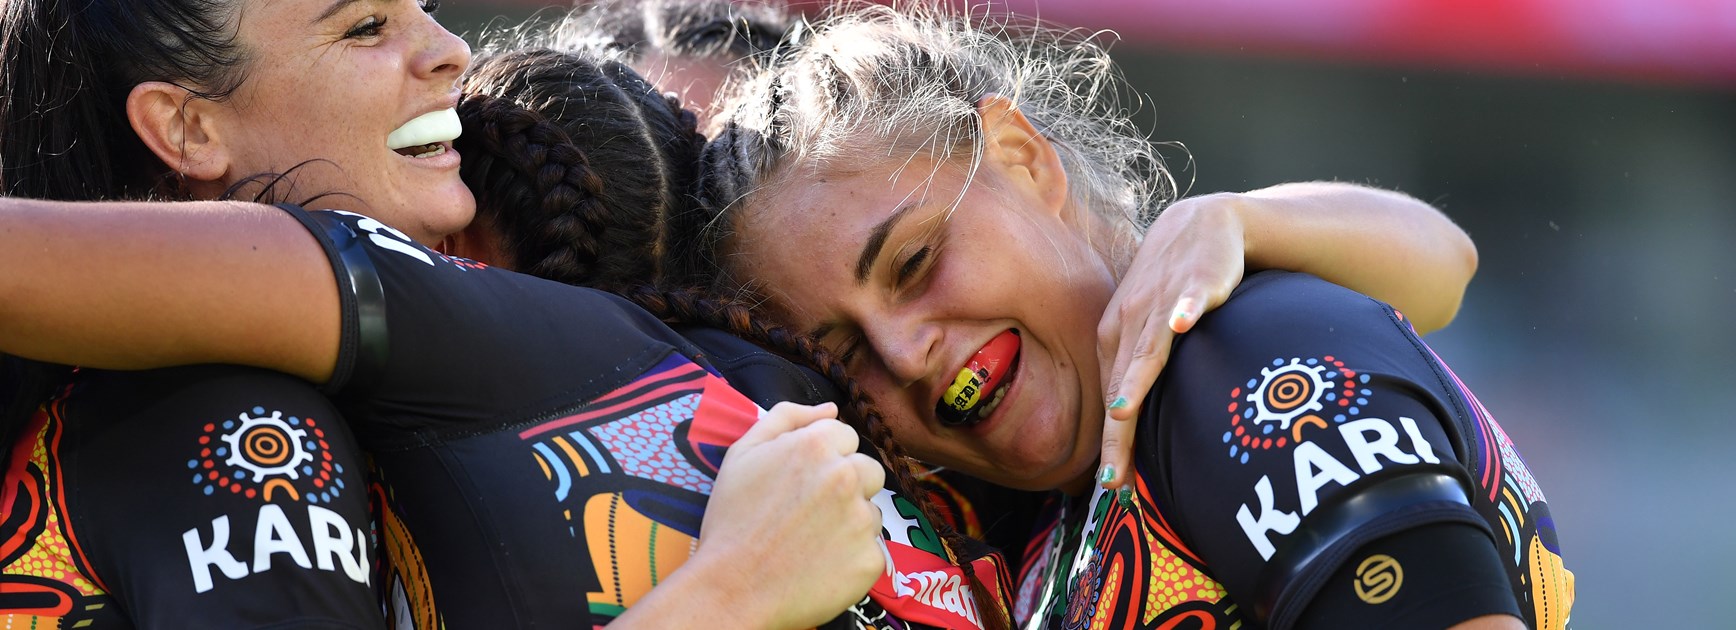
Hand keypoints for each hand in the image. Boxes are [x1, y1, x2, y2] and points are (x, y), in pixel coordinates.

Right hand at [694, 402, 886, 627]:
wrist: (731, 588)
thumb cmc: (732, 521)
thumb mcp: (743, 453)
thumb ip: (787, 417)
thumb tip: (830, 407)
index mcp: (817, 445)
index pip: (845, 437)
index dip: (823, 460)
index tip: (801, 483)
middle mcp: (847, 476)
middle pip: (868, 470)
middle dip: (847, 486)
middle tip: (809, 513)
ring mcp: (862, 519)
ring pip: (871, 511)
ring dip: (850, 522)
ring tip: (810, 541)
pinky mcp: (871, 559)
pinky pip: (871, 550)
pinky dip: (851, 558)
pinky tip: (820, 565)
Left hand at [1096, 194, 1246, 488]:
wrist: (1201, 223)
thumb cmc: (1170, 289)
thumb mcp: (1146, 332)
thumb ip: (1138, 374)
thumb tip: (1128, 431)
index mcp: (1115, 339)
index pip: (1111, 400)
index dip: (1113, 446)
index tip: (1112, 488)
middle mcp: (1131, 321)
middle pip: (1124, 385)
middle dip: (1118, 433)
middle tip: (1114, 476)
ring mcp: (1163, 300)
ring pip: (1150, 346)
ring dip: (1136, 377)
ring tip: (1123, 410)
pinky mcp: (1198, 280)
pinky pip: (1191, 296)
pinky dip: (1187, 308)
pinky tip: (1185, 322)